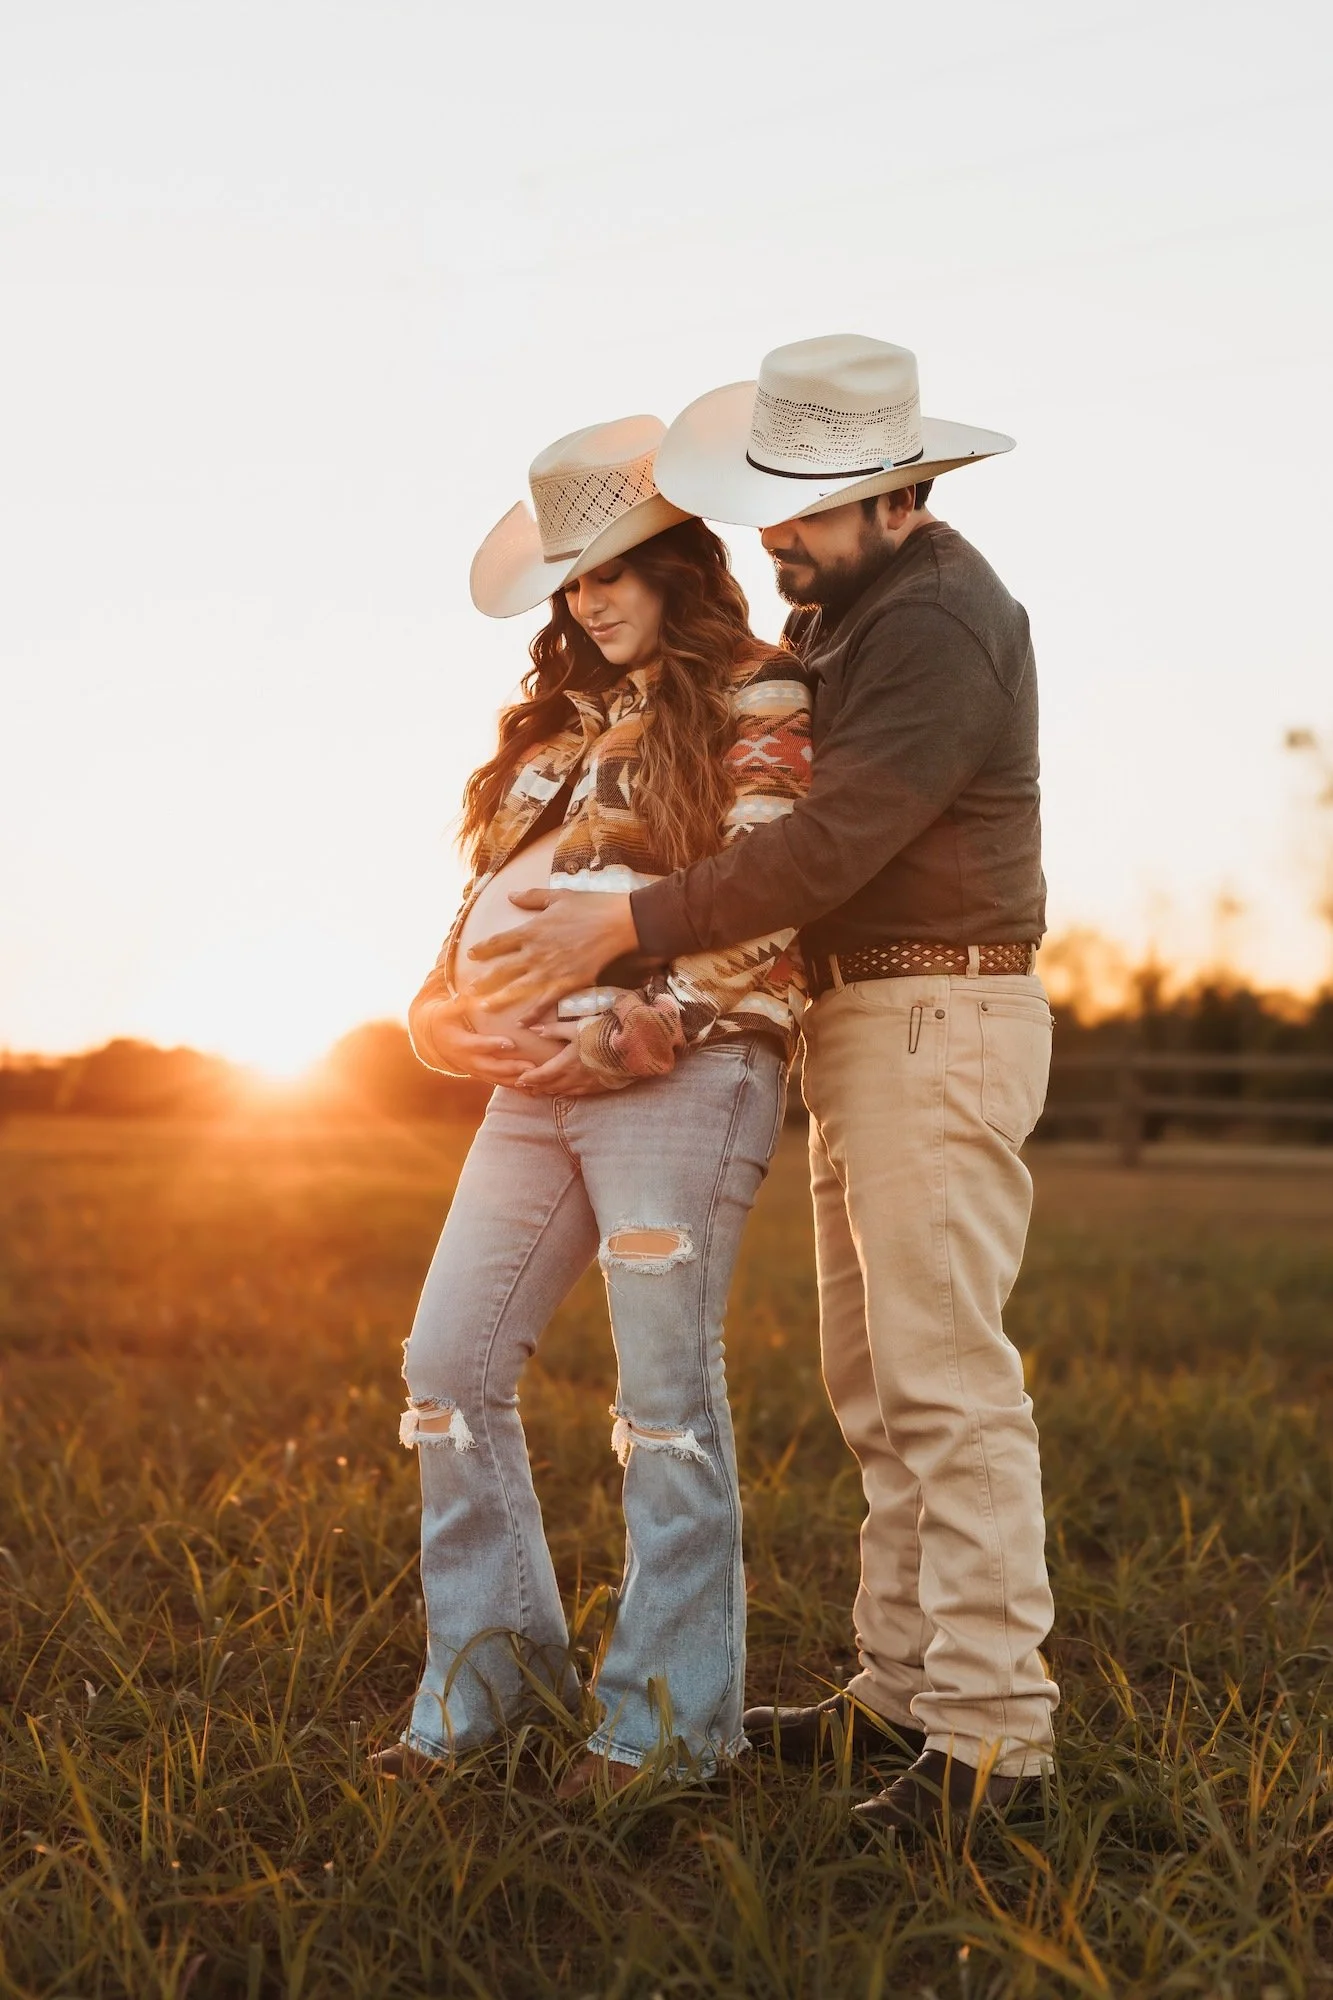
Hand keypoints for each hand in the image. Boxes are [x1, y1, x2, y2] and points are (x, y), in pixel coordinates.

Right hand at [409, 994, 537, 1085]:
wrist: (435, 1041)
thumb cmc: (444, 1021)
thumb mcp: (446, 1011)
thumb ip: (459, 1004)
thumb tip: (467, 992)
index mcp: (460, 1043)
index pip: (478, 1045)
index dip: (492, 1045)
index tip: (510, 1043)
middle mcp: (468, 1061)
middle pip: (491, 1067)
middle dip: (511, 1068)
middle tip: (531, 1067)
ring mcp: (476, 1070)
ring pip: (497, 1079)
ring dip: (517, 1081)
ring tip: (537, 1080)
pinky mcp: (482, 1075)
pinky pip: (500, 1083)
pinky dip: (517, 1088)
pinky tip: (535, 1091)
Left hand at [465, 889, 640, 1021]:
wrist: (617, 923)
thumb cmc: (590, 906)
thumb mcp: (557, 896)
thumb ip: (532, 898)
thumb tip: (510, 896)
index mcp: (531, 930)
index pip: (499, 942)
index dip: (484, 949)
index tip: (472, 955)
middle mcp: (535, 953)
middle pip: (502, 970)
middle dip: (483, 981)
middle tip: (467, 991)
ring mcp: (550, 970)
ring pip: (517, 989)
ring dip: (498, 1000)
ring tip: (483, 1008)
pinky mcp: (566, 983)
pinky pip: (544, 1002)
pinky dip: (531, 1014)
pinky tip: (521, 1023)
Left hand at [511, 1021, 620, 1097]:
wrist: (631, 1049)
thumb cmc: (602, 1034)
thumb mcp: (576, 1027)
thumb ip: (554, 1030)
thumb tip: (533, 1029)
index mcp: (565, 1063)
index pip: (542, 1074)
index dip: (529, 1078)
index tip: (519, 1081)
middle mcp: (574, 1077)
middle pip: (551, 1086)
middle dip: (538, 1087)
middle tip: (528, 1089)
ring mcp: (588, 1084)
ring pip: (565, 1091)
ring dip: (552, 1091)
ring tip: (544, 1091)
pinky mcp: (600, 1087)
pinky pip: (579, 1093)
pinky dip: (569, 1093)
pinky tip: (568, 1091)